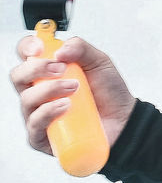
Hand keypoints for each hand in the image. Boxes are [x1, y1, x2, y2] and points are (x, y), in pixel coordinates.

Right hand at [10, 36, 135, 158]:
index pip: (26, 55)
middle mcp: (39, 91)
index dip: (27, 47)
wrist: (122, 119)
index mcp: (49, 71)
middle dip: (36, 69)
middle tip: (61, 69)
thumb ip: (81, 49)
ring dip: (51, 90)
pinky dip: (49, 112)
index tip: (39, 48)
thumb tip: (60, 50)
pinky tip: (66, 107)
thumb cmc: (108, 92)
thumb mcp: (100, 62)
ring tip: (75, 89)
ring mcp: (38, 112)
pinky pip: (34, 123)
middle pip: (18, 76)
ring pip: (26, 99)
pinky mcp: (41, 135)